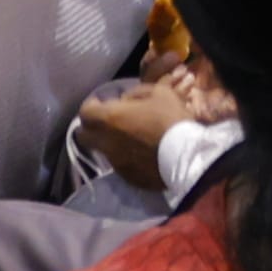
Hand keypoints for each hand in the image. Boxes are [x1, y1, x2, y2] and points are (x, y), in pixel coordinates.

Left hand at [70, 55, 224, 183]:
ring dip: (110, 143)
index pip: (85, 112)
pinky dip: (125, 157)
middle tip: (107, 121)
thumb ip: (135, 94)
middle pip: (84, 136)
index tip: (101, 102)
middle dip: (91, 127)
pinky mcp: (128, 177)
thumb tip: (124, 101)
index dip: (91, 105)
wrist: (187, 156)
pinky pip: (120, 165)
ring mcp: (116, 163)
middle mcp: (107, 143)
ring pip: (103, 152)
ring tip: (128, 138)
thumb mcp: (158, 93)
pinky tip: (141, 154)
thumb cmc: (171, 119)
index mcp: (110, 119)